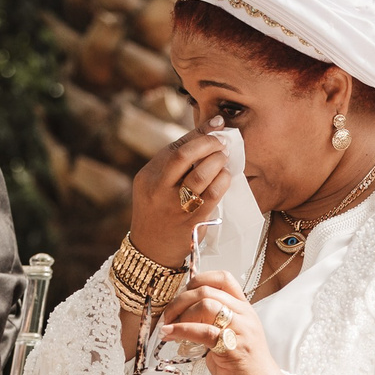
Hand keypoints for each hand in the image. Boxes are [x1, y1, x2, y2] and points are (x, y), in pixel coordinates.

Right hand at [126, 129, 236, 269]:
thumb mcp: (156, 184)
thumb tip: (210, 130)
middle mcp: (158, 190)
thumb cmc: (159, 210)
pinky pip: (213, 195)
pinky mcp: (192, 221)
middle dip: (208, 143)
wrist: (152, 249)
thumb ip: (176, 162)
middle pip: (184, 156)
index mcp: (148, 176)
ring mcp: (175, 207)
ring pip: (201, 175)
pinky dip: (223, 180)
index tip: (217, 125)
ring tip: (224, 158)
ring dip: (218, 161)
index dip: (199, 133)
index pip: (174, 147)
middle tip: (222, 142)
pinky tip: (226, 176)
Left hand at [156, 272, 284, 374]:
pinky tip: (170, 335)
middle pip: (207, 291)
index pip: (223, 278)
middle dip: (179, 300)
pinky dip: (181, 330)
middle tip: (167, 315)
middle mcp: (244, 315)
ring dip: (179, 314)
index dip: (198, 280)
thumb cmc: (243, 368)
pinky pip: (203, 331)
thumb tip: (181, 319)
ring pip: (205, 305)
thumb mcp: (228, 338)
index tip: (182, 294)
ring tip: (168, 327)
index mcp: (244, 309)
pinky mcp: (233, 348)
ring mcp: (240, 330)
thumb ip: (211, 324)